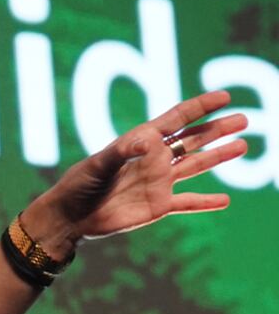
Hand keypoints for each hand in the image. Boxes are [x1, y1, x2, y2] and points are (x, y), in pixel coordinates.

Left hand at [27, 90, 247, 246]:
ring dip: (218, 156)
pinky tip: (225, 200)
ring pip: (195, 166)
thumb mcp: (97, 165)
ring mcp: (157, 183)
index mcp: (139, 143)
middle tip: (244, 119)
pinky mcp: (157, 206)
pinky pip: (187, 203)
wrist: (70, 217)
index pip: (175, 120)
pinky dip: (206, 202)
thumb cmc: (78, 185)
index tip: (225, 96)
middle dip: (216, 129)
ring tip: (242, 145)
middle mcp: (153, 160)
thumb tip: (151, 140)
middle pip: (191, 141)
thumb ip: (123, 152)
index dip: (200, 107)